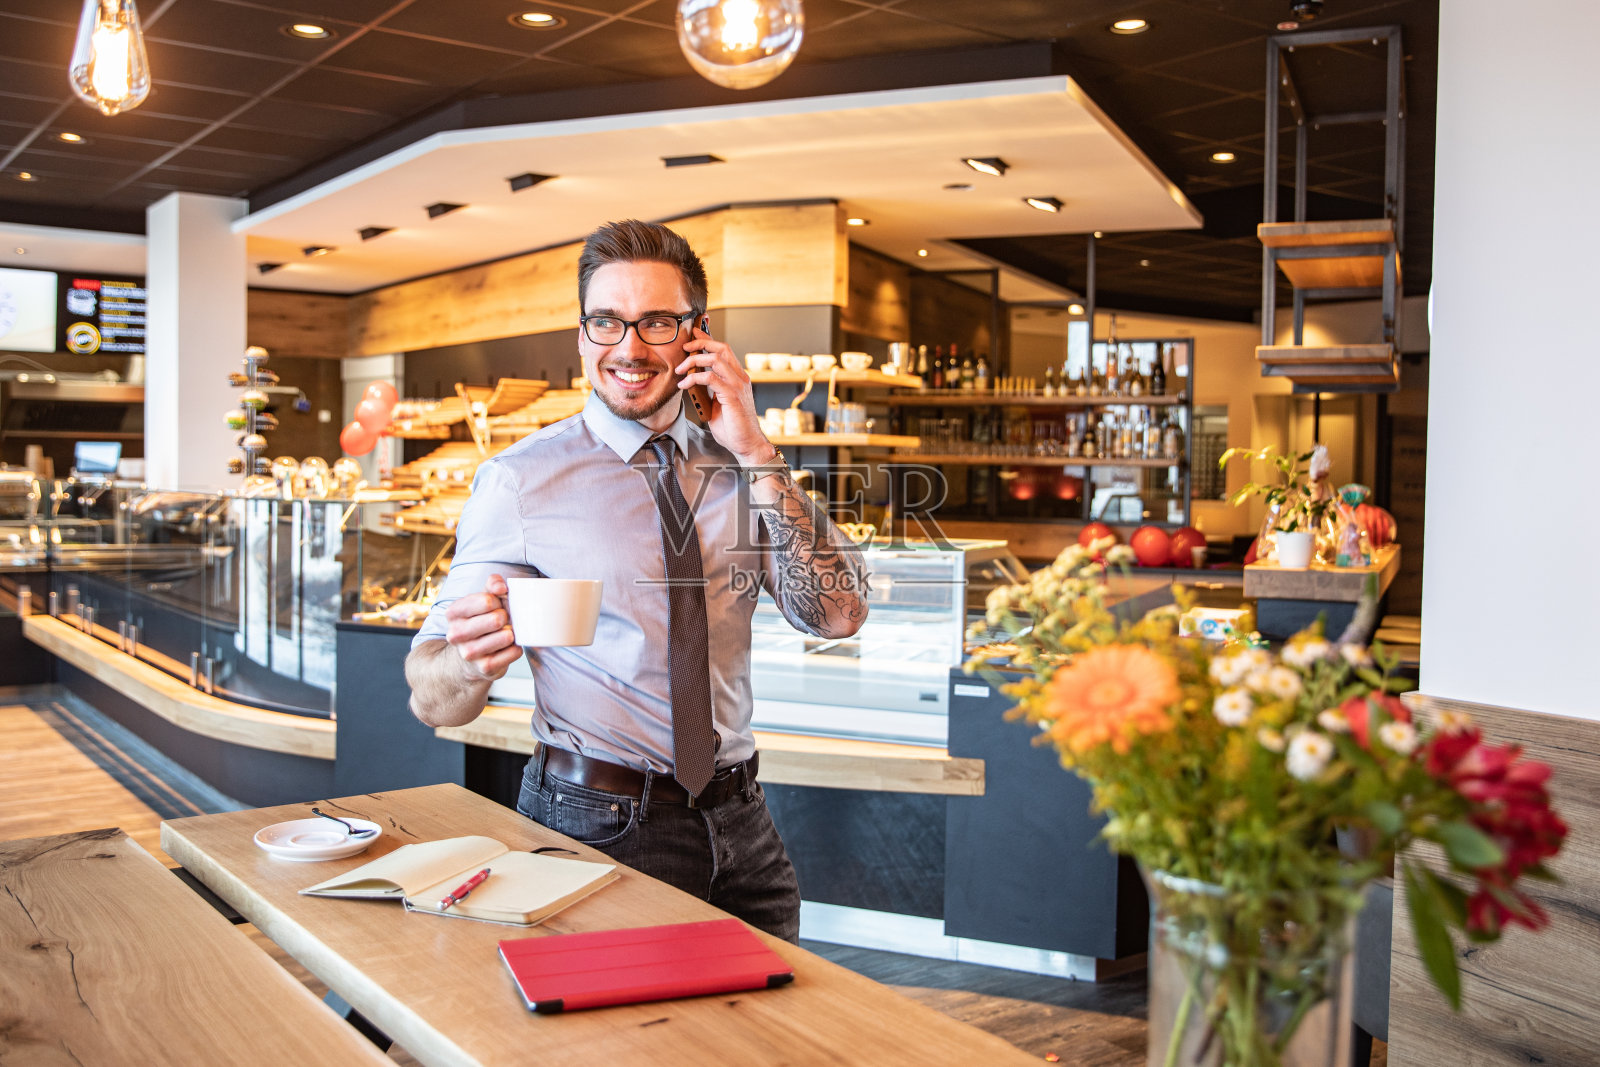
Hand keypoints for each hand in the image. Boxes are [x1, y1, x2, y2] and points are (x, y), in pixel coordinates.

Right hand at [443, 572, 521, 680]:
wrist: (471, 657)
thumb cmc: (481, 621)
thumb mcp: (483, 599)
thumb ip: (492, 584)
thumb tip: (501, 586)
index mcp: (453, 613)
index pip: (487, 601)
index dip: (499, 601)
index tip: (497, 605)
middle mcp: (456, 634)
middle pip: (497, 619)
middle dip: (506, 617)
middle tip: (503, 621)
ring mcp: (469, 653)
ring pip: (506, 637)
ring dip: (512, 633)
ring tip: (507, 633)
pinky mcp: (484, 668)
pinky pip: (513, 652)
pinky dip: (516, 648)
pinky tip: (510, 646)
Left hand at [675, 326, 773, 464]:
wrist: (747, 445)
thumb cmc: (733, 428)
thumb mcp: (717, 405)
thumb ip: (709, 392)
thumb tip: (693, 384)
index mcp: (738, 378)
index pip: (724, 351)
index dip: (708, 339)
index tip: (693, 335)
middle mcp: (740, 378)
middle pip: (721, 348)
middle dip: (700, 343)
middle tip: (685, 347)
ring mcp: (737, 386)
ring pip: (715, 359)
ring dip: (694, 360)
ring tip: (680, 369)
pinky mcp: (732, 396)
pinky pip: (710, 378)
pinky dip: (694, 378)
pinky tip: (684, 385)